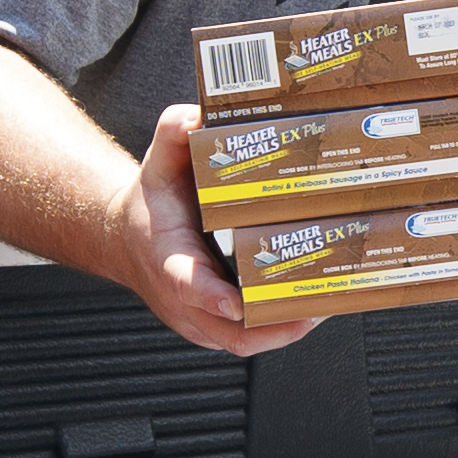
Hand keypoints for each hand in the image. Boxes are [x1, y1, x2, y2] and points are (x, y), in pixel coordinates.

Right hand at [113, 104, 321, 357]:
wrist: (127, 241)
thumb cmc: (150, 205)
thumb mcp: (157, 162)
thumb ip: (173, 132)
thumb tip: (199, 116)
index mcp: (168, 260)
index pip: (186, 284)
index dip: (211, 296)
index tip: (236, 299)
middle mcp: (183, 301)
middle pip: (230, 330)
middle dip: (277, 322)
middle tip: (318, 301)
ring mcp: (199, 319)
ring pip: (245, 341)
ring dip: (288, 328)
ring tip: (330, 303)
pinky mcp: (216, 327)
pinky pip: (251, 338)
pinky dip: (283, 328)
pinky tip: (316, 306)